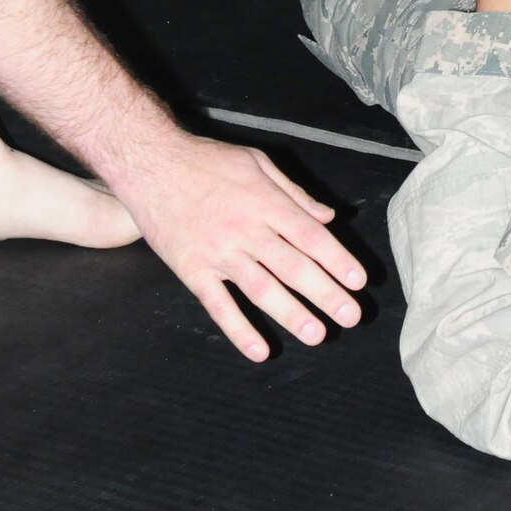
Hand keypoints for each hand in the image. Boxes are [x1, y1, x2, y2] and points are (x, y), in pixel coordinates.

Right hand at [112, 132, 366, 360]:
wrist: (152, 164)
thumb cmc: (208, 160)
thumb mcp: (258, 162)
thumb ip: (295, 193)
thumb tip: (328, 217)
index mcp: (266, 203)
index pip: (310, 237)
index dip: (337, 260)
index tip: (358, 281)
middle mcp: (247, 230)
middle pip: (293, 267)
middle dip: (326, 293)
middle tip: (351, 316)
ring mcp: (218, 253)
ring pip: (261, 289)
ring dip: (291, 314)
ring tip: (317, 335)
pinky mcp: (192, 269)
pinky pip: (218, 304)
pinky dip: (239, 329)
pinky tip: (259, 350)